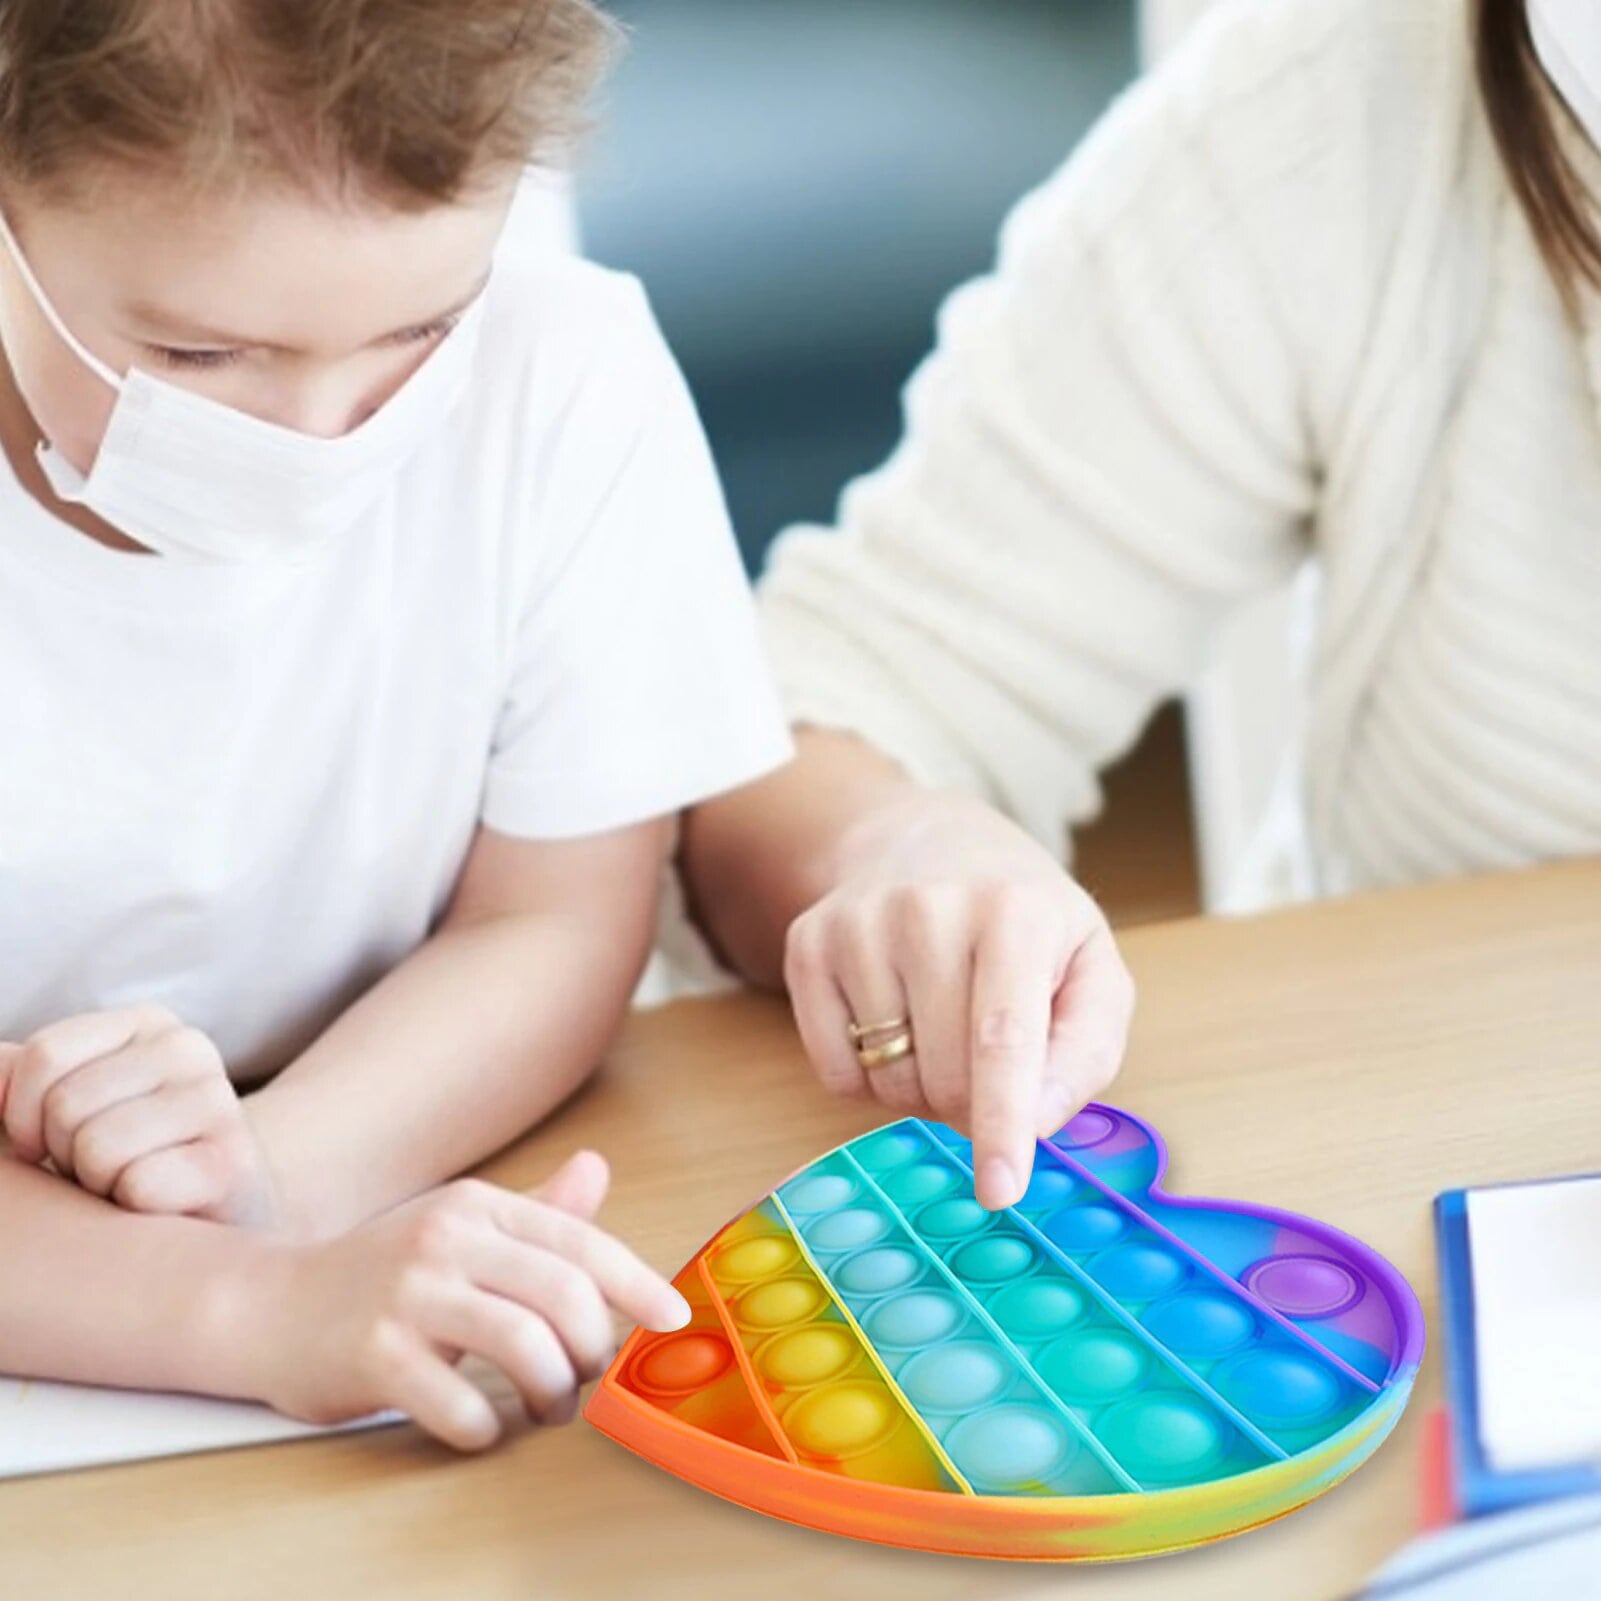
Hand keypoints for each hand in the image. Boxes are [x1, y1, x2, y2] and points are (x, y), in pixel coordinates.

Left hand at [0, 1003, 281, 1227]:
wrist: (223, 1206)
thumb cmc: (131, 1153)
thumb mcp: (77, 1101)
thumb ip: (24, 1078)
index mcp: (148, 1023)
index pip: (45, 1055)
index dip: (22, 1115)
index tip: (48, 1142)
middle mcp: (190, 1049)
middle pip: (66, 1104)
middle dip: (65, 1153)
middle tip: (101, 1167)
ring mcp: (219, 1102)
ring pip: (98, 1148)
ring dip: (98, 1184)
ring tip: (127, 1183)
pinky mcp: (232, 1163)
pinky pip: (141, 1184)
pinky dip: (134, 1207)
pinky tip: (158, 1205)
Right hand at [245, 1151, 690, 1449]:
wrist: (266, 1304)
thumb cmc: (380, 1272)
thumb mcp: (458, 1227)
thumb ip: (534, 1212)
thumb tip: (598, 1168)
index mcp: (477, 1206)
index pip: (580, 1240)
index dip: (636, 1284)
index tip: (673, 1319)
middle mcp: (446, 1239)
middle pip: (563, 1295)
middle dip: (594, 1348)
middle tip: (589, 1376)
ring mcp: (408, 1295)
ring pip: (524, 1346)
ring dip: (553, 1391)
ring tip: (548, 1405)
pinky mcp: (373, 1355)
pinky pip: (460, 1403)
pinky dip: (486, 1426)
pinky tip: (482, 1424)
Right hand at [781, 789, 1135, 1211]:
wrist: (925, 840)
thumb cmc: (1022, 919)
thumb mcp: (1089, 965)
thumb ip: (1084, 1049)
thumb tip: (1038, 1123)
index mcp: (1014, 911)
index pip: (1003, 1039)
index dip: (1002, 1123)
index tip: (1000, 1191)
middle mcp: (928, 907)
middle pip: (946, 1077)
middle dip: (973, 1101)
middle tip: (989, 1056)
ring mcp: (858, 923)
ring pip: (888, 1081)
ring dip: (922, 1086)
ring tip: (941, 1022)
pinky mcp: (808, 944)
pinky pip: (834, 1072)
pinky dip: (869, 1076)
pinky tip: (893, 1017)